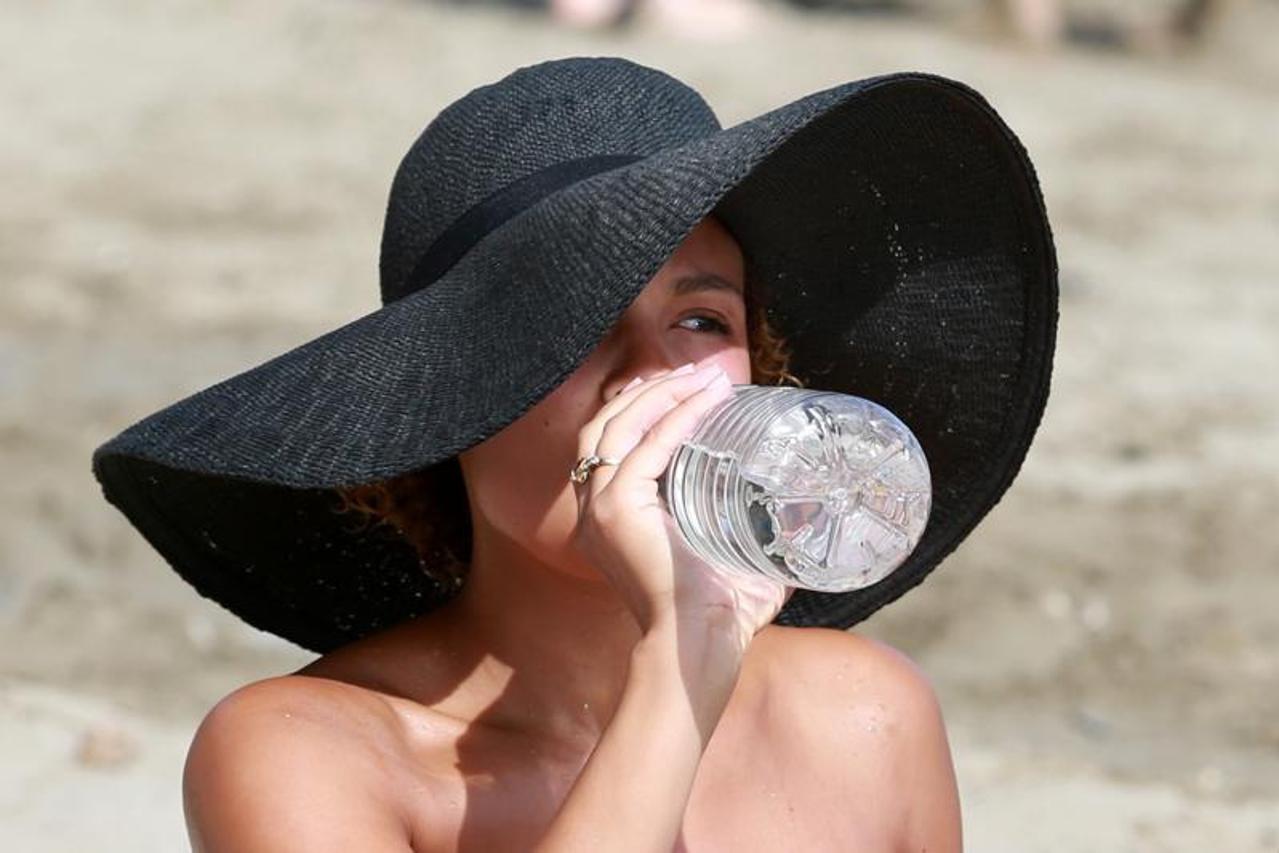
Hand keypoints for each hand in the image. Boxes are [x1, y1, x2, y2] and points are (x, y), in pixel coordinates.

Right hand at [569, 357, 792, 653]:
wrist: (698, 649)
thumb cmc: (715, 615)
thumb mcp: (726, 558)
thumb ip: (750, 534)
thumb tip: (801, 516)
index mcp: (606, 518)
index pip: (609, 443)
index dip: (642, 407)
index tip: (685, 387)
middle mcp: (592, 509)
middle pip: (606, 424)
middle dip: (651, 390)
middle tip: (697, 374)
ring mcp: (599, 509)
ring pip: (619, 426)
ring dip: (663, 395)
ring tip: (703, 379)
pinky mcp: (617, 512)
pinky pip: (646, 449)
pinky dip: (676, 419)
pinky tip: (705, 404)